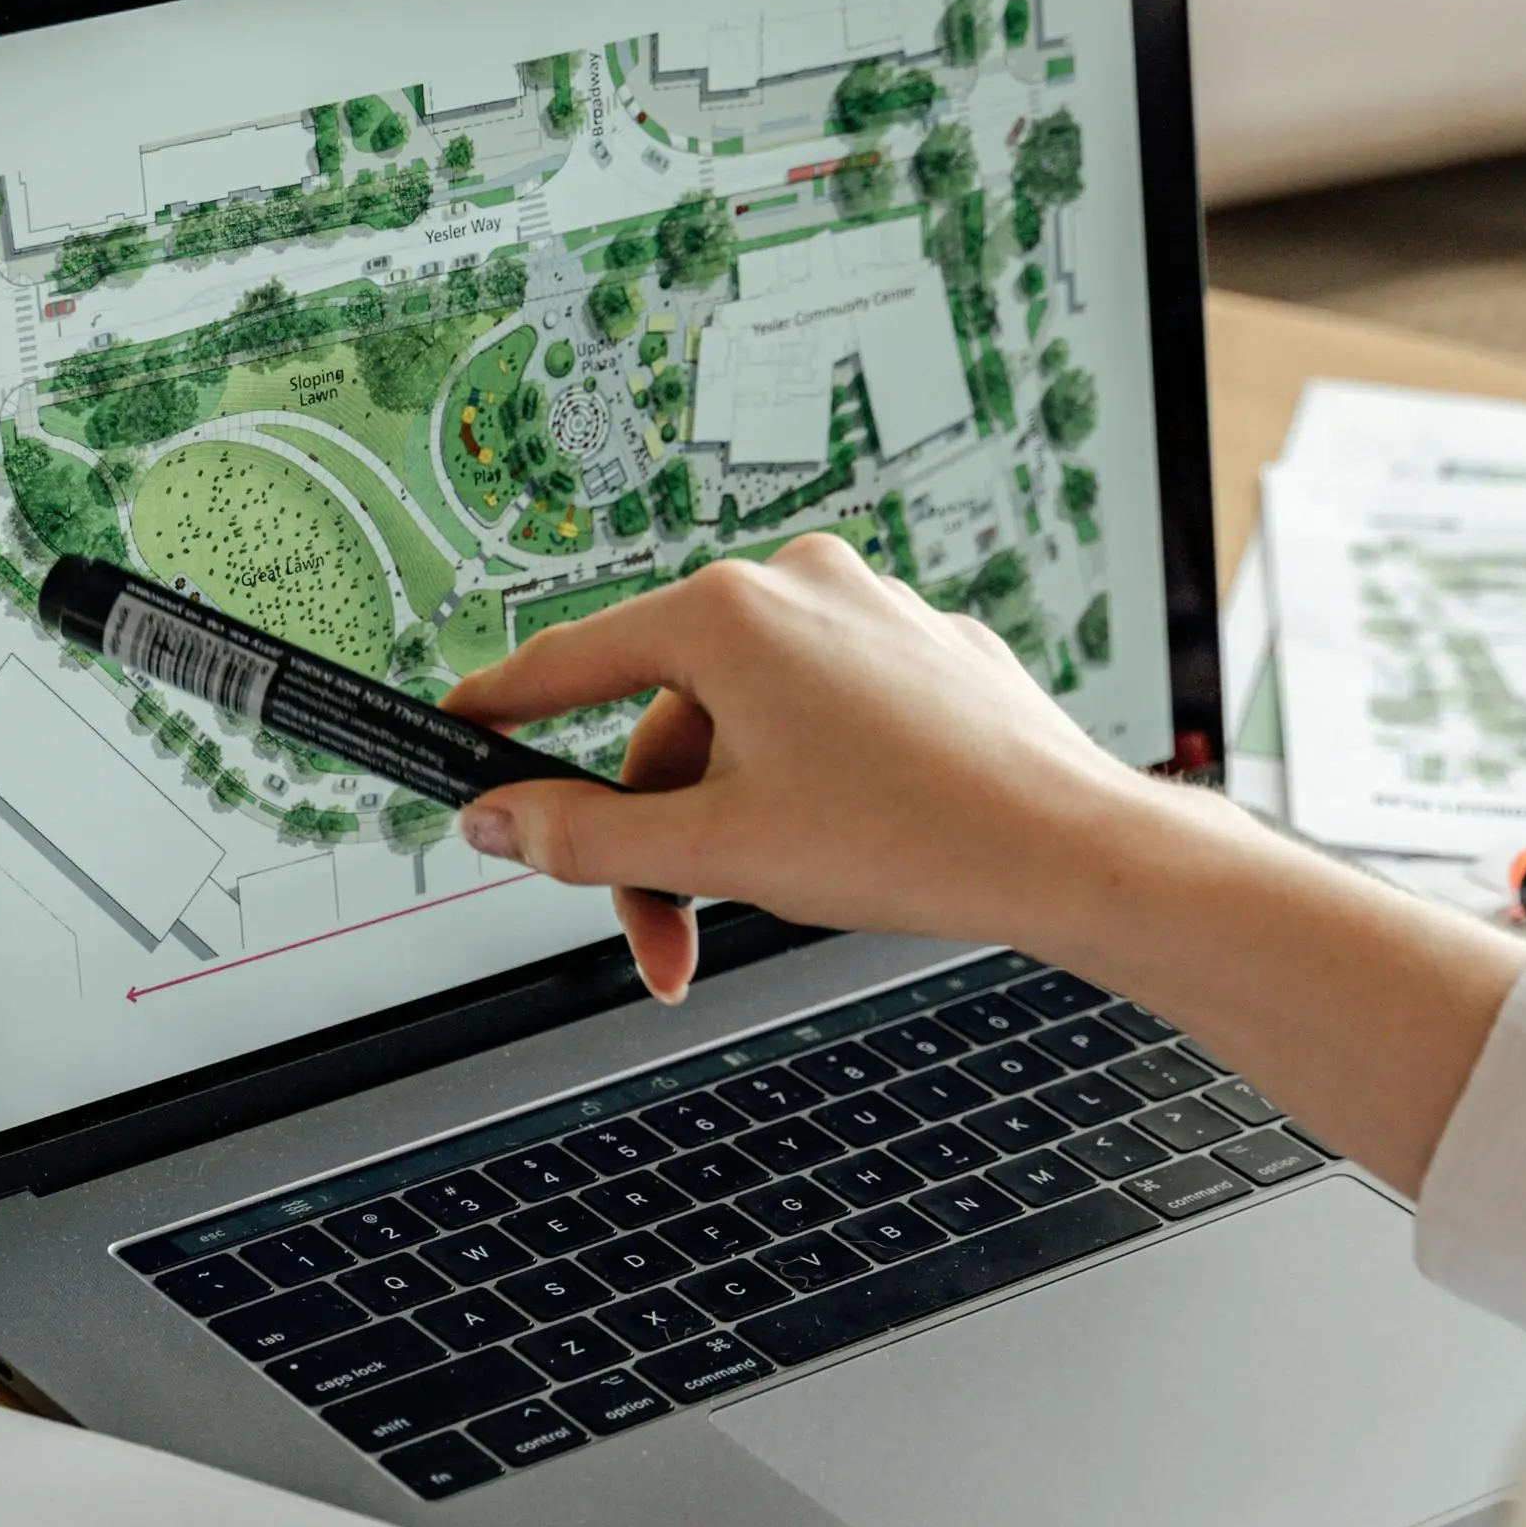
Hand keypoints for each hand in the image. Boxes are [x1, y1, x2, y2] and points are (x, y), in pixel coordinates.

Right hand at [443, 533, 1152, 999]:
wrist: (1071, 852)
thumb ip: (586, 836)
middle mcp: (797, 585)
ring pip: (748, 722)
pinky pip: (825, 713)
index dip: (502, 708)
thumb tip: (498, 821)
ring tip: (777, 896)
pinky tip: (849, 847)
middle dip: (660, 835)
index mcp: (729, 613)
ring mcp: (868, 610)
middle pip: (668, 719)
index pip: (574, 660)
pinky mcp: (923, 650)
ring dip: (734, 816)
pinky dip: (807, 783)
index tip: (454, 729)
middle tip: (667, 941)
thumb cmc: (910, 840)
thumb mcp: (716, 854)